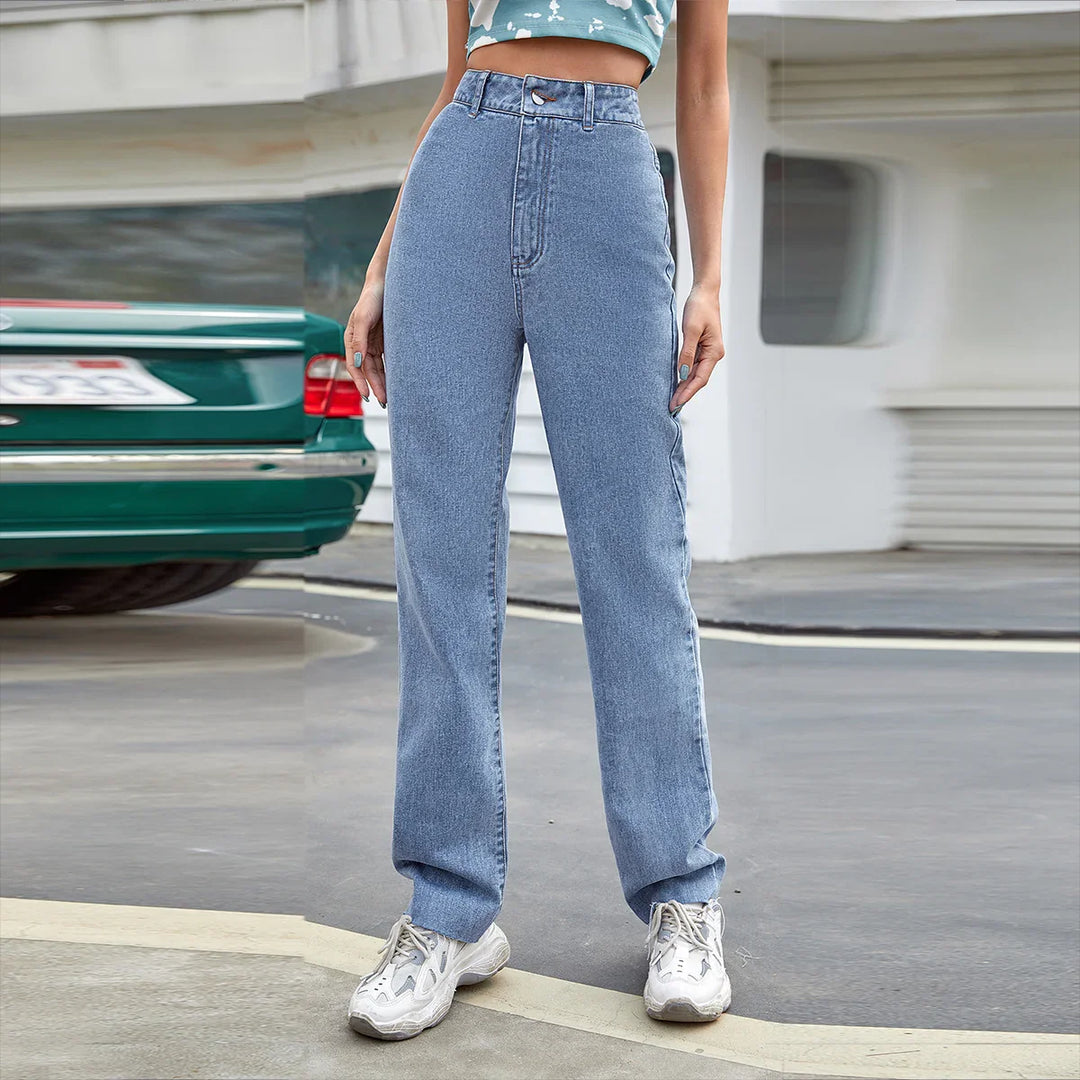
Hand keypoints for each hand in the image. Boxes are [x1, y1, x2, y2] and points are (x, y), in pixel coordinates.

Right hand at [343, 277, 386, 407]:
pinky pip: (387, 361)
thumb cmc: (372, 298)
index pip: (354, 367)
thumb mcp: (363, 319)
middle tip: (384, 403)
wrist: (386, 284)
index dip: (360, 382)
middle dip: (375, 387)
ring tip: (391, 398)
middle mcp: (362, 344)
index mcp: (352, 339)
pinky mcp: (385, 341)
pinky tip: (397, 382)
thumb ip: (359, 341)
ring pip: (377, 368)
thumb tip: (356, 363)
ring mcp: (373, 343)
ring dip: (383, 383)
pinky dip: (390, 372)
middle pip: (368, 371)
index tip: (368, 395)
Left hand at [670, 283, 724, 412]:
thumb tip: (682, 373)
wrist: (704, 292)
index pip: (699, 379)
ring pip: (695, 375)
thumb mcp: (691, 330)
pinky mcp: (701, 348)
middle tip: (671, 408)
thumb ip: (687, 352)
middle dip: (685, 394)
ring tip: (672, 400)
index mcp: (714, 352)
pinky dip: (684, 376)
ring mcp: (708, 352)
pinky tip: (675, 383)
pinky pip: (692, 366)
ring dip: (684, 387)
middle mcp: (713, 354)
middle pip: (698, 380)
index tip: (676, 404)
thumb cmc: (699, 307)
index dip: (687, 393)